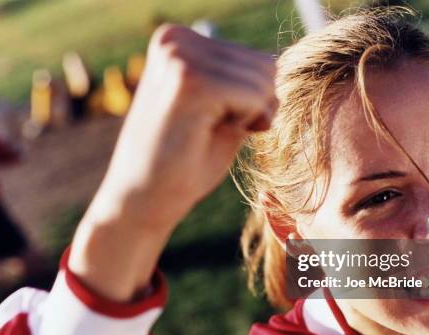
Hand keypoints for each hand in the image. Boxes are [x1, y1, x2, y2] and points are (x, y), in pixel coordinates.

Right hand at [69, 25, 277, 301]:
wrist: (140, 202)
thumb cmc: (182, 162)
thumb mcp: (221, 112)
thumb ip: (248, 85)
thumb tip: (288, 66)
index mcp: (178, 40)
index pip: (257, 58)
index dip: (255, 101)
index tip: (220, 123)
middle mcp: (175, 39)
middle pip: (265, 64)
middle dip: (257, 107)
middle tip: (217, 132)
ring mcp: (179, 57)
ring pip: (263, 80)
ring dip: (249, 116)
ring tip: (207, 134)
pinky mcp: (188, 82)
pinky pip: (254, 96)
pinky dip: (245, 123)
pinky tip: (207, 137)